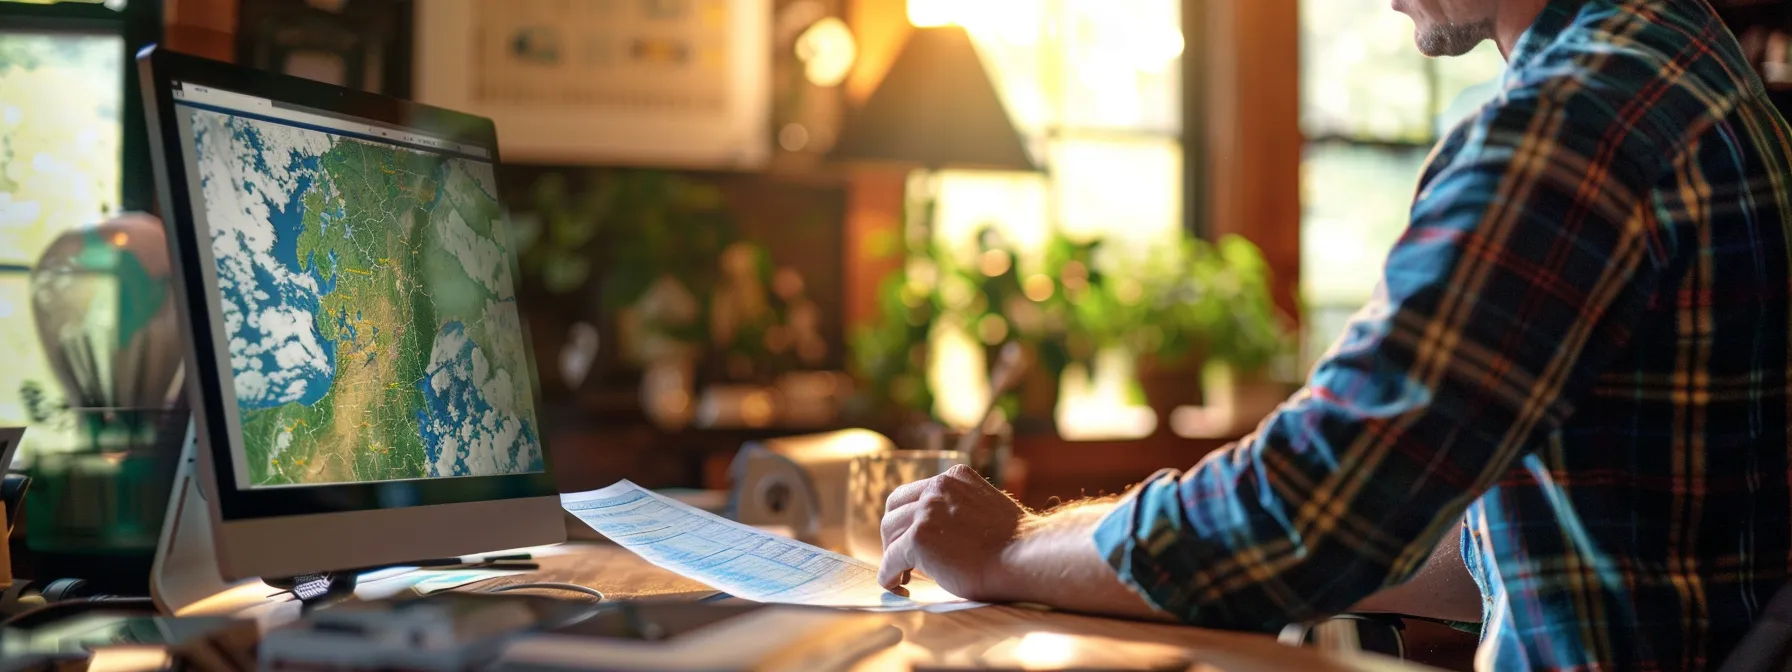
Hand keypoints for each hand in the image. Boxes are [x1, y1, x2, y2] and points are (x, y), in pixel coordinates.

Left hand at [877, 464, 1034, 599]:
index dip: (908, 516)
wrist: (1025, 557)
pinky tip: (895, 586)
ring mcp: (926, 511)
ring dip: (891, 553)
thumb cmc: (1015, 544)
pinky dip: (888, 575)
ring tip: (901, 575)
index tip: (910, 536)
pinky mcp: (919, 538)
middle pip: (895, 506)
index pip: (915, 492)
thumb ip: (962, 510)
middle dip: (894, 532)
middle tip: (900, 555)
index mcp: (955, 477)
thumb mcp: (986, 508)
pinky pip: (890, 559)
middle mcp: (937, 487)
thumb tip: (941, 532)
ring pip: (889, 531)